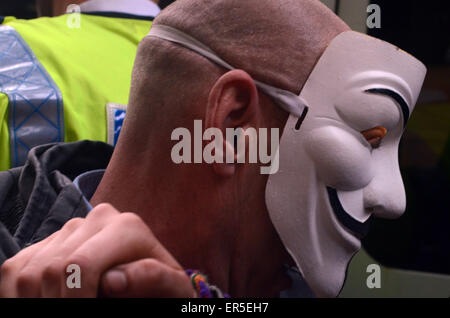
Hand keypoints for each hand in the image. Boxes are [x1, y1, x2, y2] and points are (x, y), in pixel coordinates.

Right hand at [0, 203, 195, 297]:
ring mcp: (70, 228)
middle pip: (53, 270)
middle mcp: (97, 218)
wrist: (149, 280)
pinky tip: (44, 303)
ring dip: (38, 302)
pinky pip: (16, 268)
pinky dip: (19, 296)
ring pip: (29, 272)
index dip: (75, 301)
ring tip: (63, 309)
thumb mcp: (171, 287)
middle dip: (58, 304)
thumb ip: (154, 279)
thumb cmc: (161, 288)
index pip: (80, 266)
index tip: (83, 316)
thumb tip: (114, 280)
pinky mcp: (49, 240)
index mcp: (127, 226)